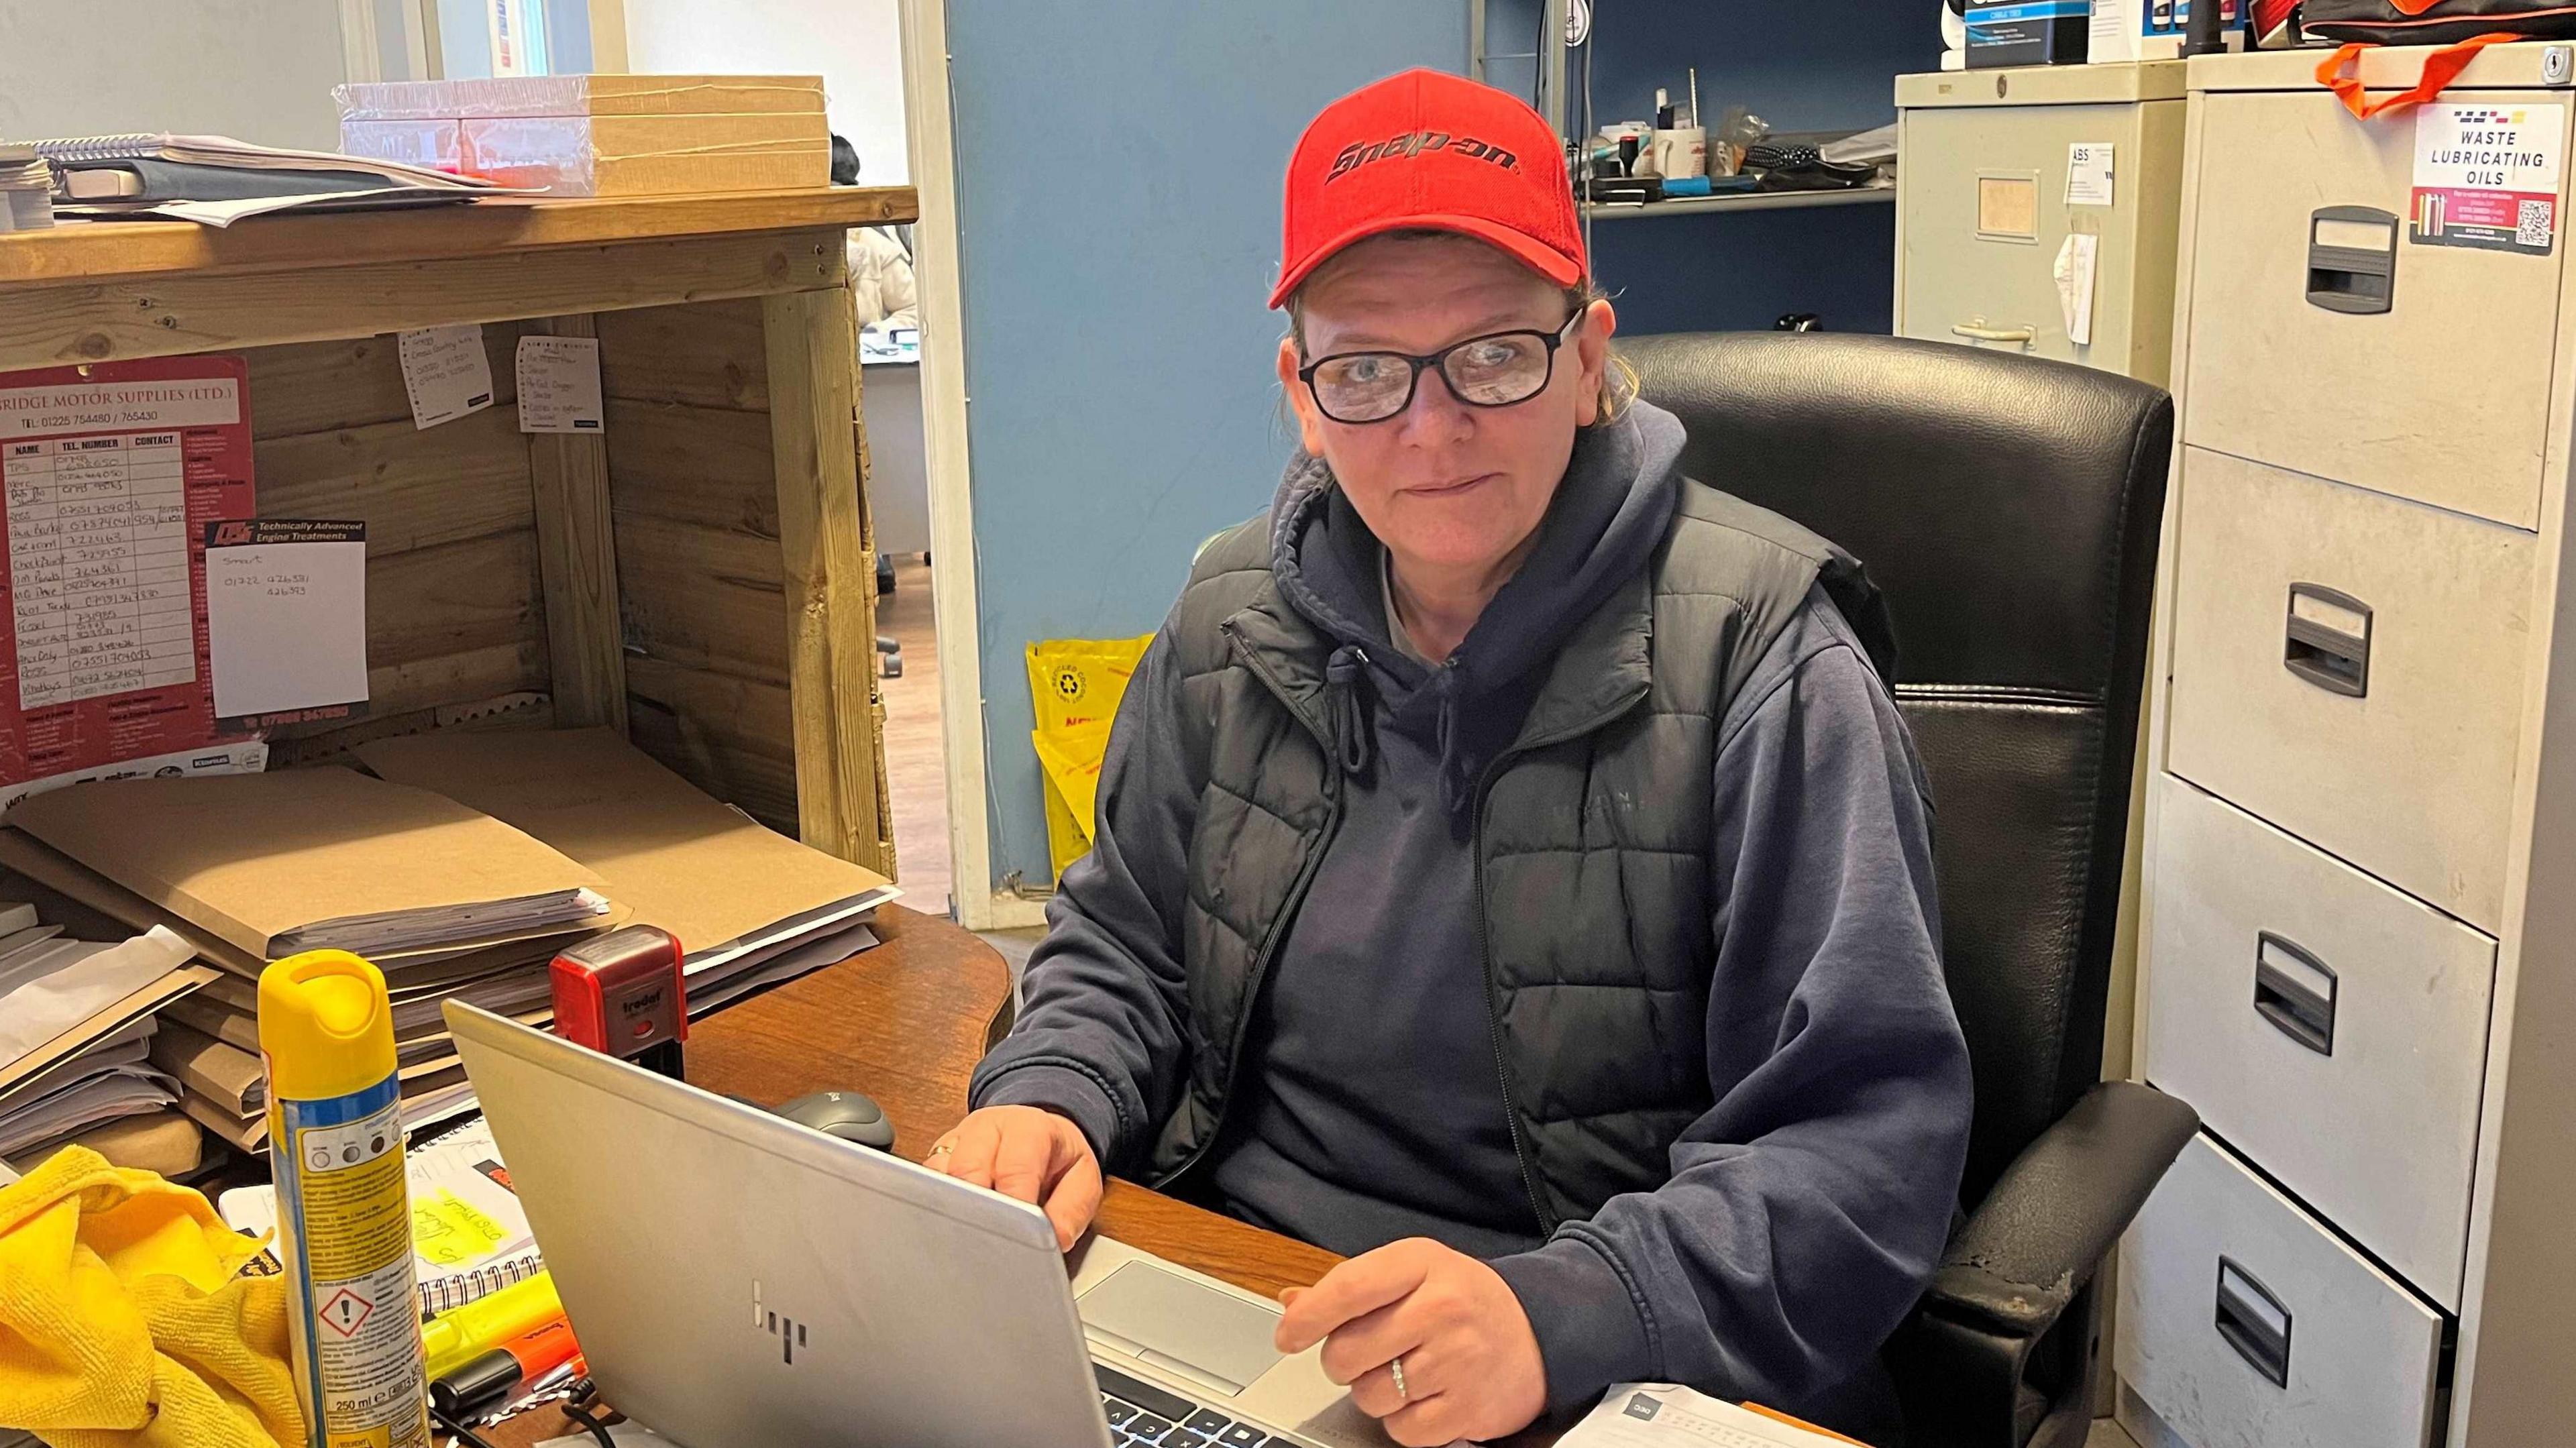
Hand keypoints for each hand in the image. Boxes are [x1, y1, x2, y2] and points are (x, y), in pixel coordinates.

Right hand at [924, 1105, 1102, 1251]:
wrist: (1039, 1132)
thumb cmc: (1058, 1158)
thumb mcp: (1083, 1180)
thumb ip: (1072, 1210)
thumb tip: (1055, 1239)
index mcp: (1028, 1128)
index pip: (1015, 1166)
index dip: (1013, 1202)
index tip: (1014, 1235)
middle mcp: (988, 1129)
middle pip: (966, 1168)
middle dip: (975, 1209)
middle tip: (984, 1244)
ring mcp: (957, 1142)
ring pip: (938, 1176)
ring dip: (950, 1209)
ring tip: (964, 1238)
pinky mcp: (937, 1159)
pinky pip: (925, 1183)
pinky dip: (935, 1206)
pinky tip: (947, 1226)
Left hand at [1274, 1238, 1547, 1446]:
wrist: (1541, 1333)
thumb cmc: (1465, 1302)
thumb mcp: (1415, 1274)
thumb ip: (1354, 1288)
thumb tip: (1292, 1303)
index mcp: (1422, 1263)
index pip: (1348, 1288)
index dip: (1307, 1318)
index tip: (1289, 1336)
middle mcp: (1442, 1307)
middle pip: (1347, 1351)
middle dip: (1343, 1361)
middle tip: (1367, 1354)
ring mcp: (1458, 1359)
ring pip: (1369, 1395)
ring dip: (1374, 1392)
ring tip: (1403, 1372)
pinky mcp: (1468, 1407)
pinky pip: (1401, 1430)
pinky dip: (1403, 1421)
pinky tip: (1423, 1396)